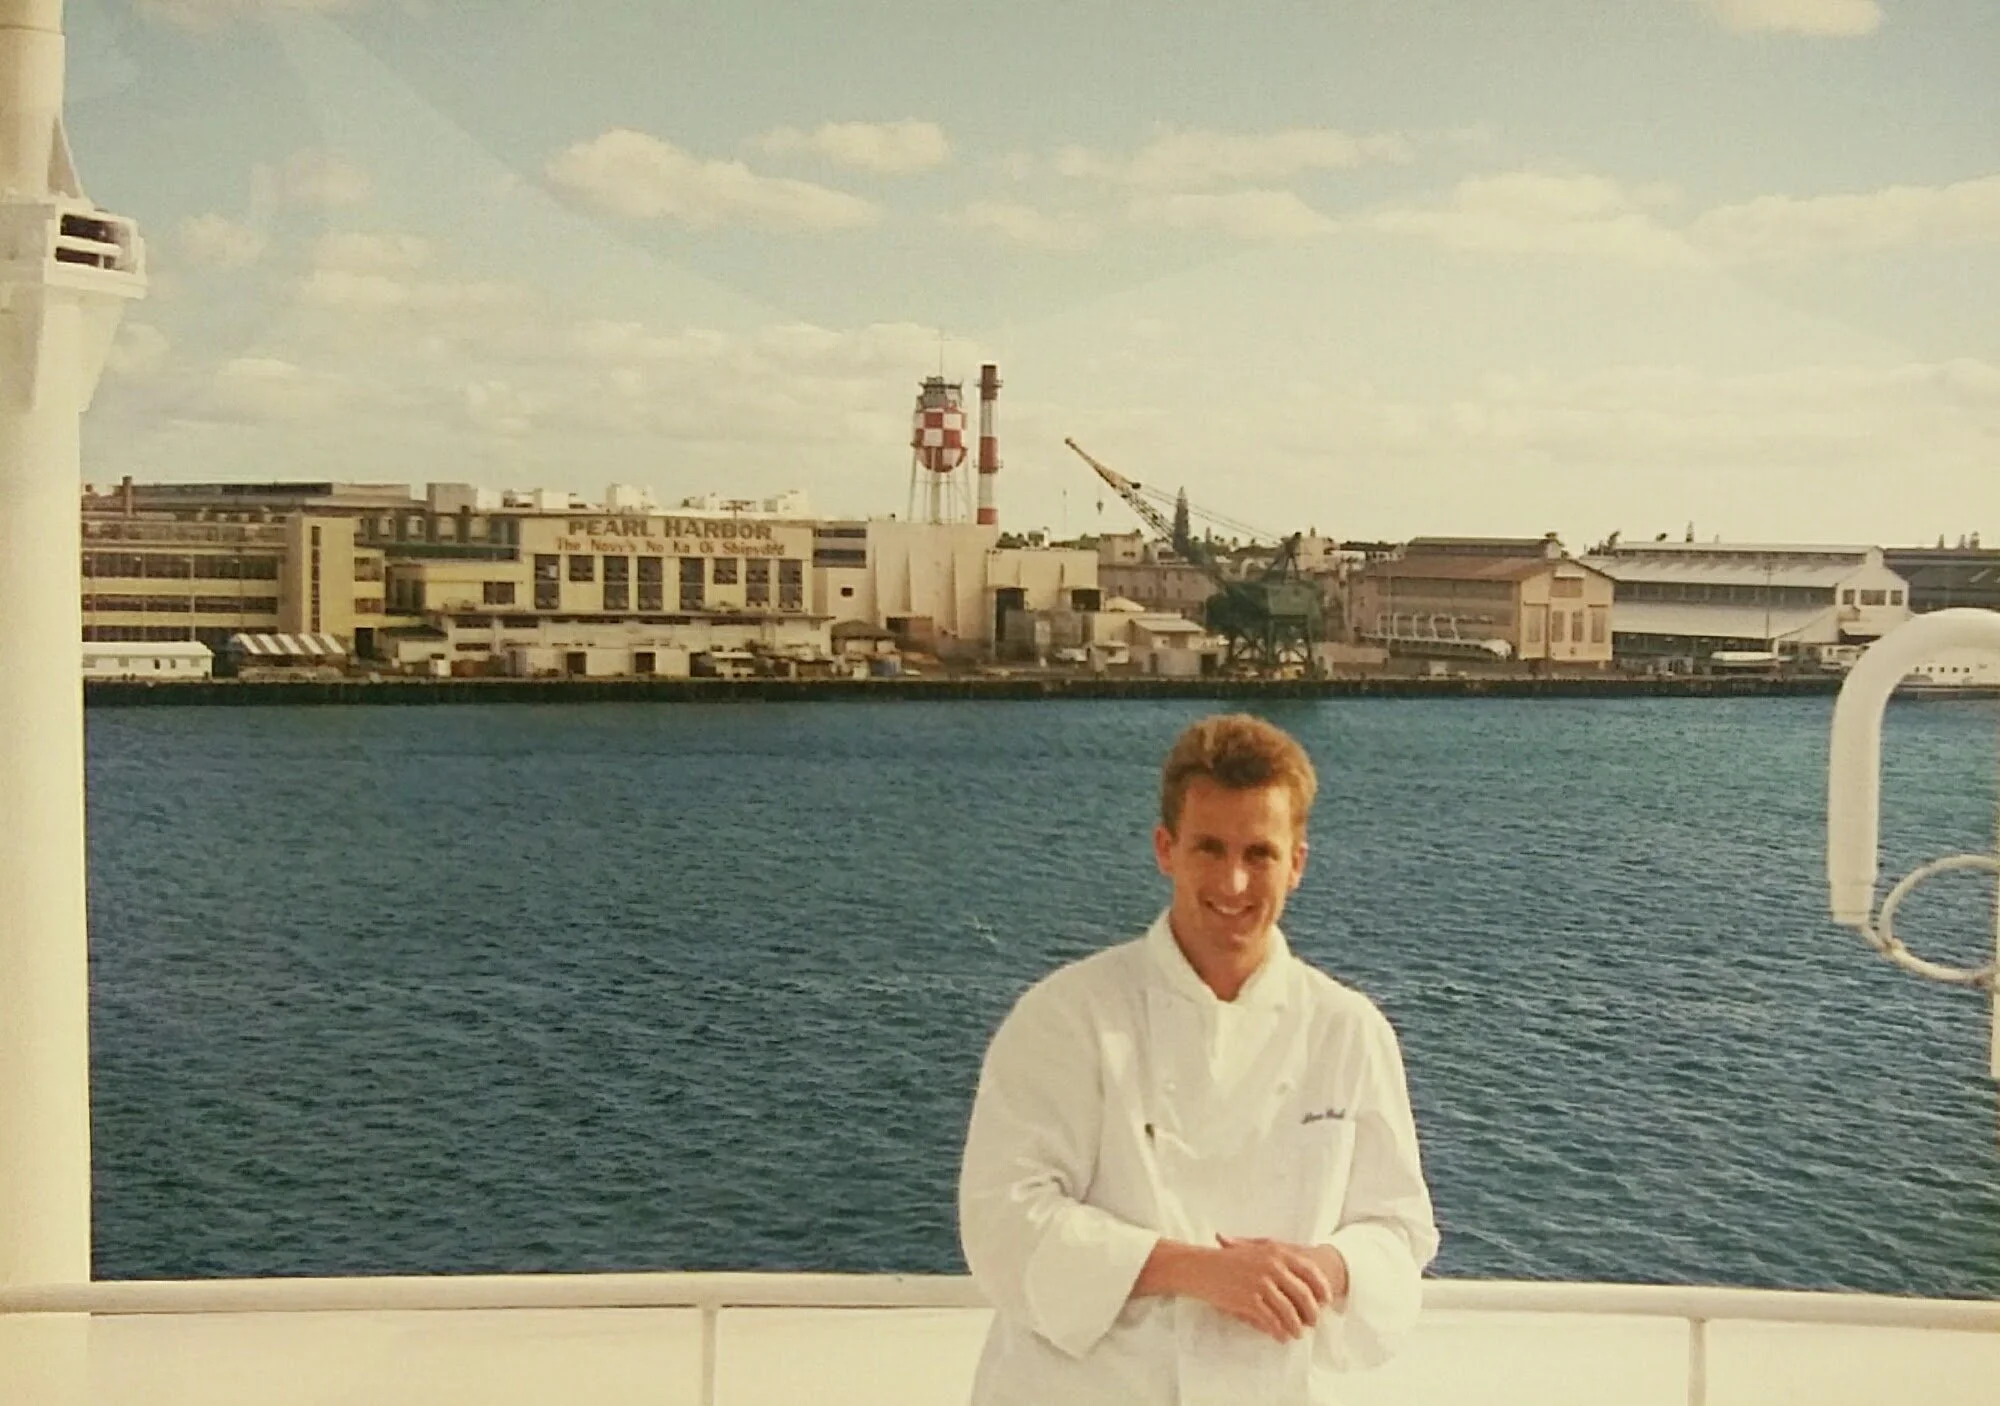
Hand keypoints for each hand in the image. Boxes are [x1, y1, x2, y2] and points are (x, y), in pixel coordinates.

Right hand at [1187, 1236, 1335, 1342]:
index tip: (1326, 1301)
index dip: (1321, 1288)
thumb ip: (1279, 1260)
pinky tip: (1281, 1337)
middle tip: (1314, 1322)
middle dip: (1312, 1311)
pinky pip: (1271, 1320)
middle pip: (1303, 1294)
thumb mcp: (1255, 1251)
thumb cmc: (1227, 1260)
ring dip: (1296, 1326)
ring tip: (1297, 1334)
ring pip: (1289, 1311)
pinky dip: (1279, 1331)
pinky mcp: (1249, 1300)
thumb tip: (1302, 1279)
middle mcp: (1272, 1266)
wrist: (1201, 1267)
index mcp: (1276, 1252)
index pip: (1309, 1271)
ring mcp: (1261, 1284)